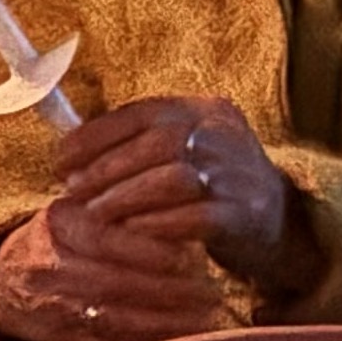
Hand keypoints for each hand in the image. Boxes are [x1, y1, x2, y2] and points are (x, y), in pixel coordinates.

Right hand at [0, 195, 232, 340]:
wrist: (4, 276)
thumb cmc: (65, 237)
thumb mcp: (82, 210)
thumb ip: (124, 213)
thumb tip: (186, 219)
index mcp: (56, 224)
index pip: (103, 238)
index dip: (148, 252)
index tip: (188, 258)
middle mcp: (47, 264)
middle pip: (111, 282)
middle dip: (167, 291)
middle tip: (210, 293)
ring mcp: (50, 304)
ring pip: (111, 318)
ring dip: (164, 322)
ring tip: (205, 318)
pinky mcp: (58, 336)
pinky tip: (178, 339)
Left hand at [55, 95, 308, 290]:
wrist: (280, 221)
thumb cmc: (211, 182)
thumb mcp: (180, 149)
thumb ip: (135, 144)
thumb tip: (68, 152)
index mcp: (204, 110)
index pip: (143, 113)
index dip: (95, 136)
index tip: (61, 160)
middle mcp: (224, 134)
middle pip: (156, 144)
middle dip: (105, 169)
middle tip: (74, 191)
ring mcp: (239, 174)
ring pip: (172, 180)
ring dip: (124, 198)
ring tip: (95, 213)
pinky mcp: (246, 215)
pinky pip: (196, 217)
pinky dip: (156, 224)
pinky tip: (131, 230)